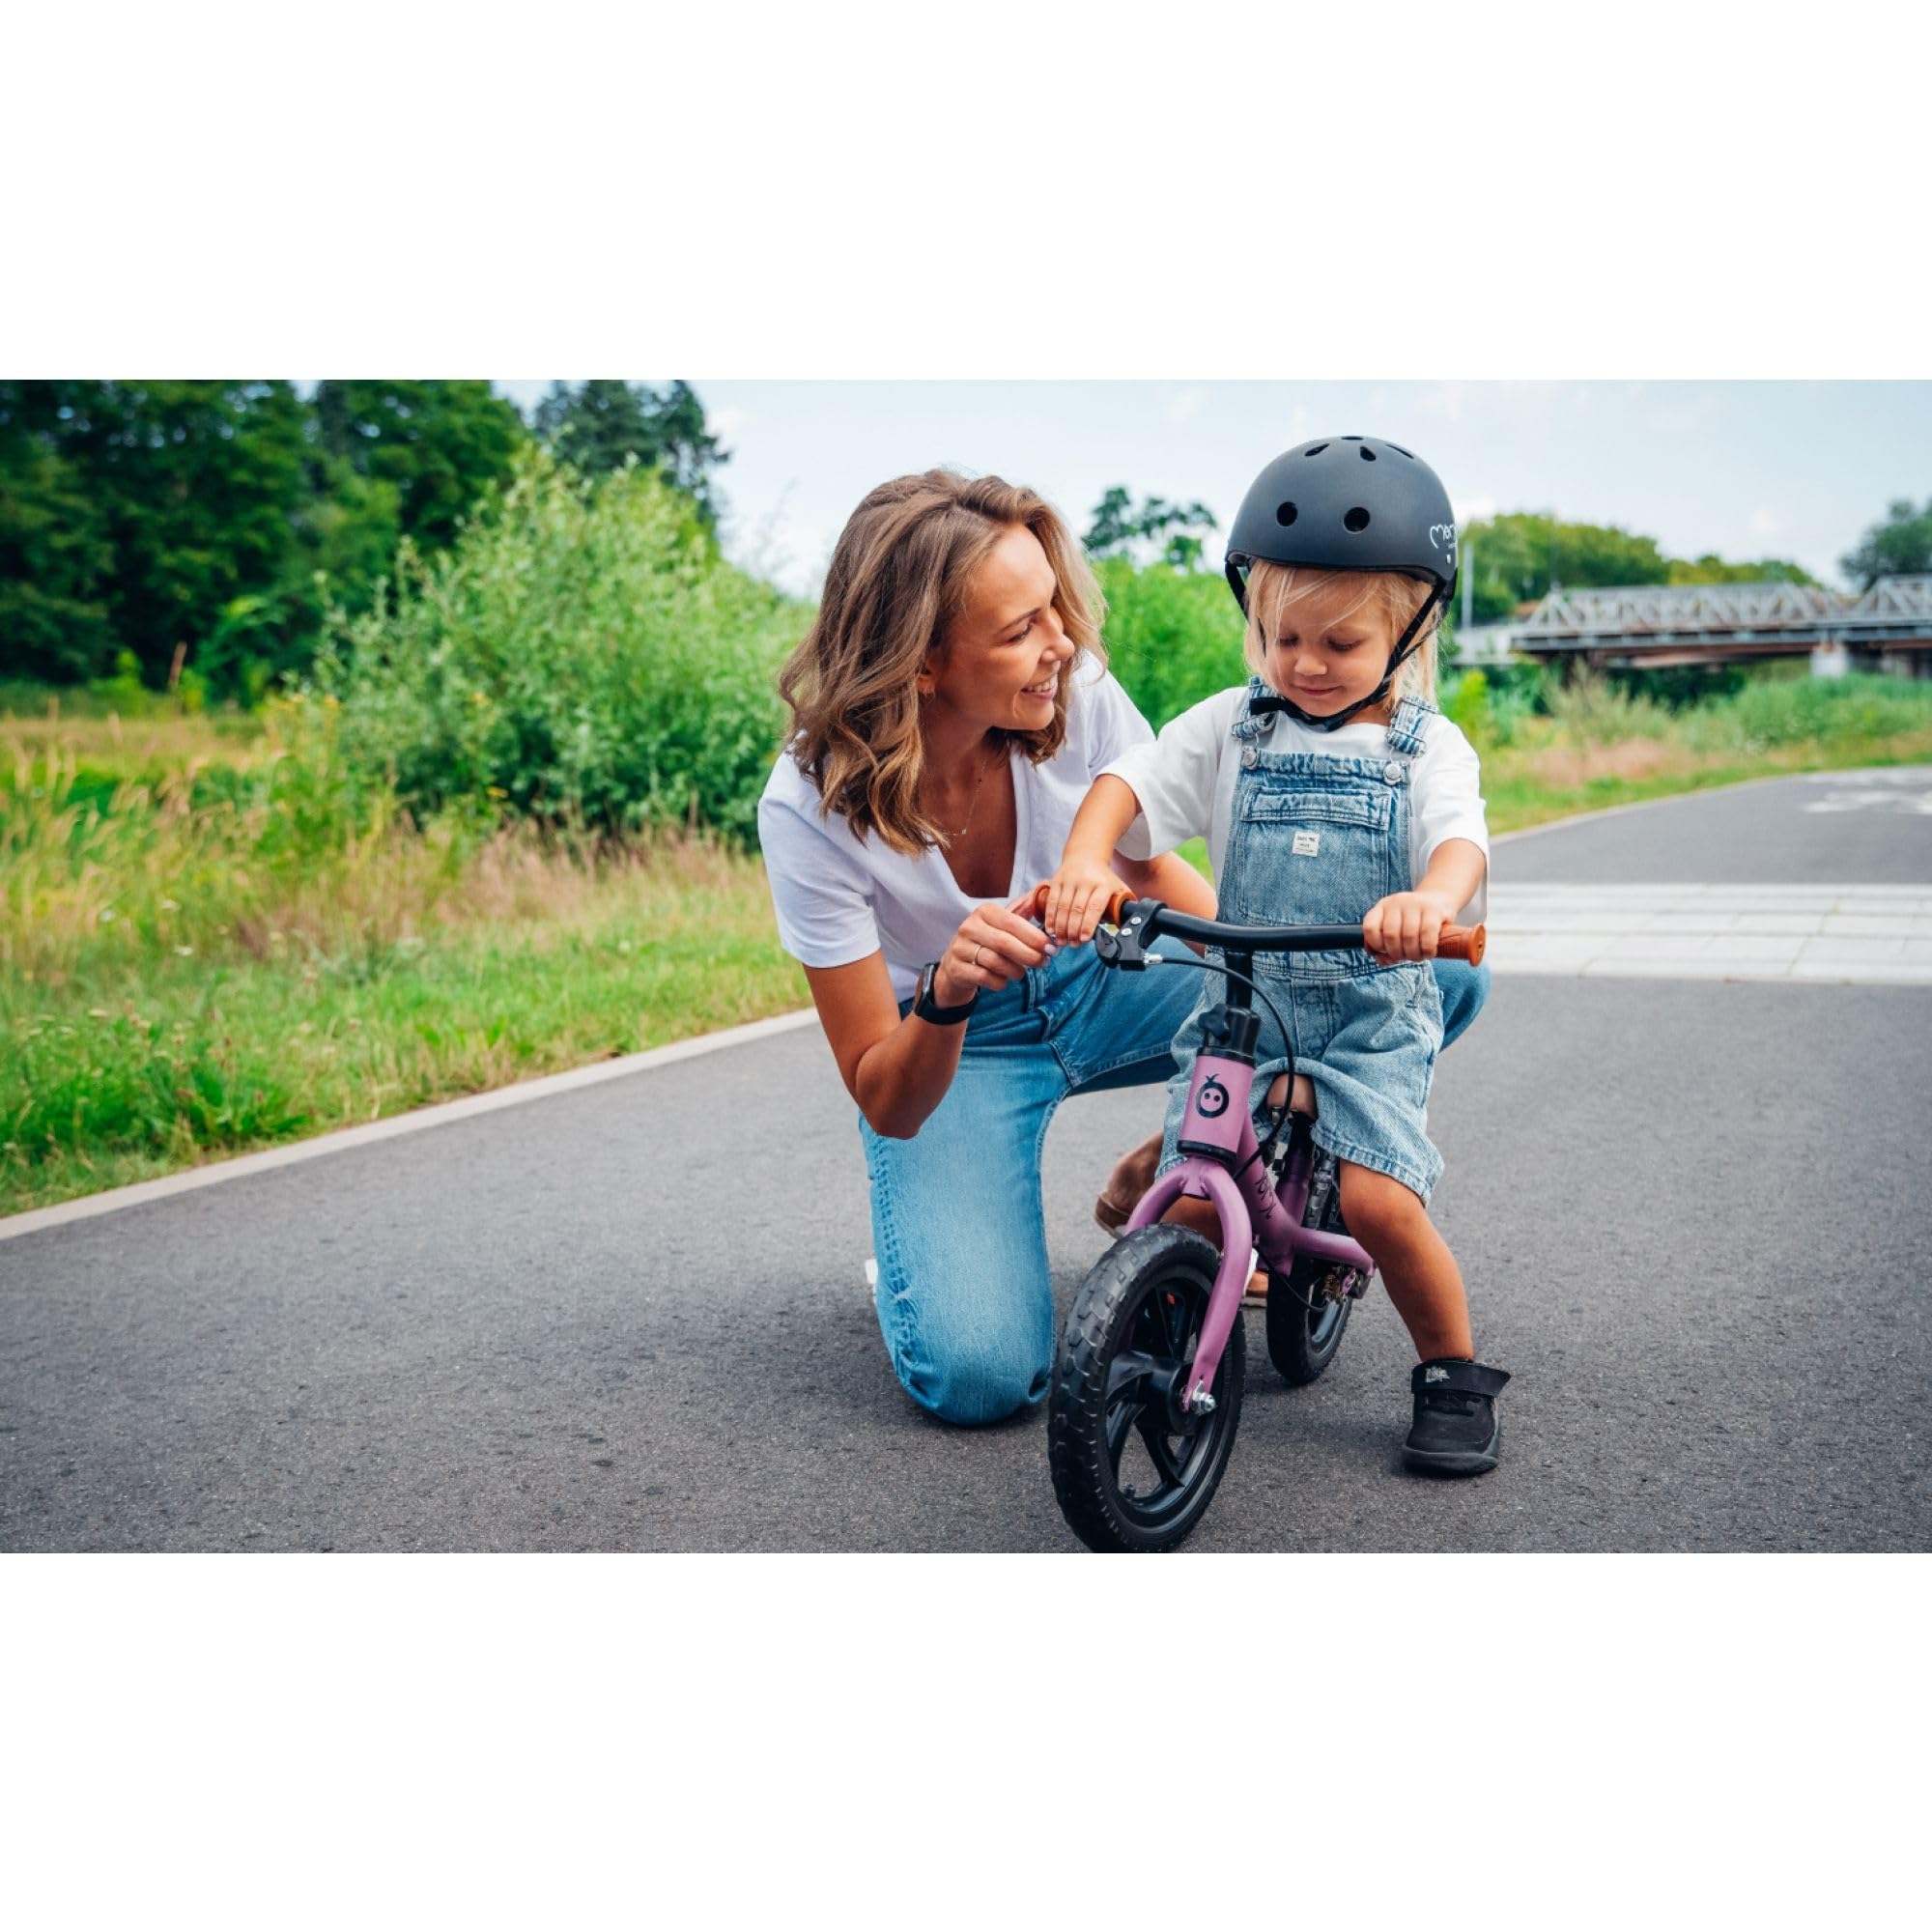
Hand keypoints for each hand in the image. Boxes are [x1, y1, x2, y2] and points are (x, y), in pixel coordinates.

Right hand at [933, 900, 1049, 1005]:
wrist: (957, 963)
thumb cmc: (988, 941)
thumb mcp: (1002, 924)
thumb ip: (1024, 912)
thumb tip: (1045, 897)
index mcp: (984, 912)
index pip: (1013, 923)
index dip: (1034, 937)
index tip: (1051, 948)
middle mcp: (969, 927)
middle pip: (1004, 943)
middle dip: (1029, 955)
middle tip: (1044, 962)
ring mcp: (960, 948)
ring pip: (995, 962)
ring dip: (1016, 971)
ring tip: (1022, 972)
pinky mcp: (957, 968)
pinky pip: (985, 977)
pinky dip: (1000, 982)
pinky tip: (1004, 980)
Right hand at [1038, 855, 1133, 944]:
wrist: (1086, 856)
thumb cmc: (1103, 879)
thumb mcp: (1117, 888)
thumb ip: (1121, 907)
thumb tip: (1126, 929)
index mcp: (1104, 884)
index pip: (1095, 906)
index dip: (1088, 924)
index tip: (1084, 939)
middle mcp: (1086, 881)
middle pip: (1077, 909)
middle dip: (1073, 930)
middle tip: (1072, 944)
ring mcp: (1070, 880)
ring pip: (1063, 907)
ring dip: (1061, 927)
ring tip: (1062, 941)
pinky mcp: (1057, 880)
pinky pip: (1052, 902)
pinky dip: (1050, 917)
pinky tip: (1051, 929)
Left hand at [1363, 890, 1459, 962]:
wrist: (1439, 901)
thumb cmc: (1414, 923)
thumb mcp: (1396, 930)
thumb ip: (1385, 948)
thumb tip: (1382, 960)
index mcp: (1382, 907)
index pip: (1370, 928)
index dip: (1376, 945)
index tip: (1386, 951)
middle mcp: (1396, 902)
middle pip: (1390, 935)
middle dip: (1398, 953)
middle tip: (1406, 957)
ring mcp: (1415, 903)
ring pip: (1409, 936)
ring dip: (1413, 954)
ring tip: (1417, 957)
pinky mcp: (1433, 909)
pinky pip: (1427, 934)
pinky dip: (1427, 950)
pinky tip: (1428, 953)